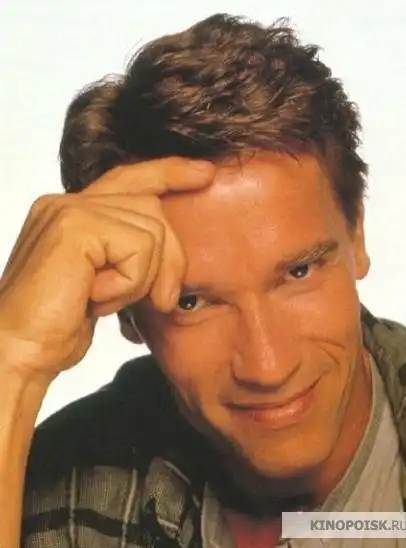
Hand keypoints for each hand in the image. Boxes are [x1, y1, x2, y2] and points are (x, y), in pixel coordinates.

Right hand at [0, 157, 213, 381]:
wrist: (19, 352)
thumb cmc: (59, 325)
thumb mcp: (105, 283)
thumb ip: (129, 255)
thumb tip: (173, 251)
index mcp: (72, 212)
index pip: (131, 178)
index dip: (170, 172)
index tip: (205, 173)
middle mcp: (67, 202)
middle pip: (152, 207)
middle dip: (170, 258)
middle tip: (161, 300)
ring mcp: (68, 209)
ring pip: (151, 231)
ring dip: (141, 279)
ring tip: (104, 300)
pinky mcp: (75, 226)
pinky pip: (138, 248)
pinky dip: (128, 283)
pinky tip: (95, 298)